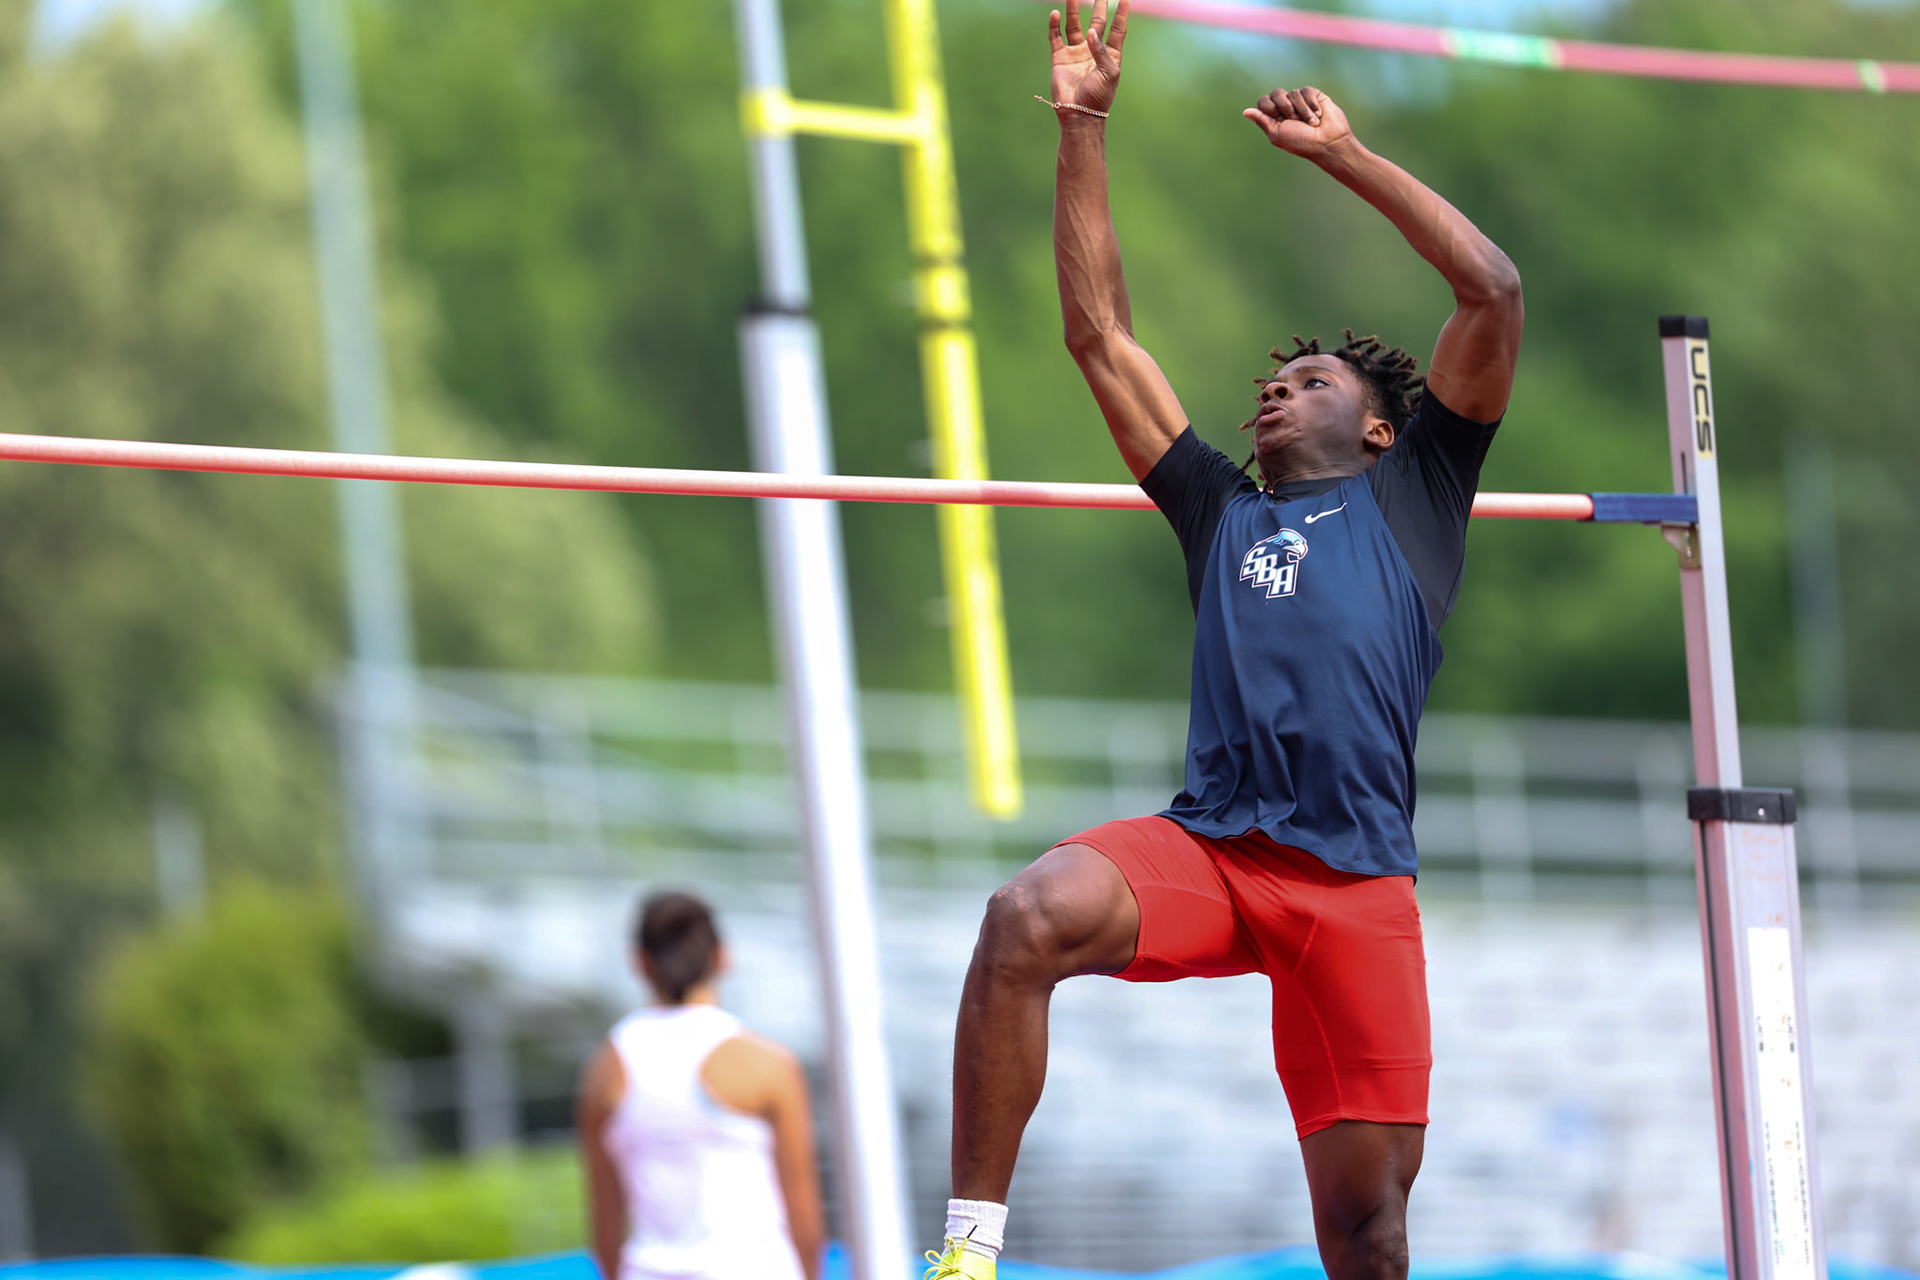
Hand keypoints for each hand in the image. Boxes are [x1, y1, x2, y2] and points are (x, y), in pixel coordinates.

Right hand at [1048, 0, 1128, 116]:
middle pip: (1097, 22)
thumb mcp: (1109, 74)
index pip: (1117, 30)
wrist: (1078, 114)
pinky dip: (1055, 25)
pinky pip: (1056, 37)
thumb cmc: (1098, 97)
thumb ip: (1102, 51)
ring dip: (1074, 11)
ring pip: (1074, 26)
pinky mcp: (1060, 58)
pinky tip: (1055, 14)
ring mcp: (1076, 53)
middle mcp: (1093, 51)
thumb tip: (1091, 32)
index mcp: (1110, 55)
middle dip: (1099, 6)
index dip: (1122, 14)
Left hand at [1243, 86, 1355, 161]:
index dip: (1269, 107)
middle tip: (1295, 120)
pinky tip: (1318, 115)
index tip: (1279, 117)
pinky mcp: (1314, 96)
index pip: (1263, 101)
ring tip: (1311, 123)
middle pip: (1276, 93)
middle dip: (1285, 107)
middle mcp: (1286, 107)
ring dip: (1302, 110)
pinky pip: (1306, 91)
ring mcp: (1300, 101)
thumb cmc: (1301, 142)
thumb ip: (1262, 121)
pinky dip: (1311, 104)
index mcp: (1274, 117)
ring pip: (1293, 93)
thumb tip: (1245, 112)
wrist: (1328, 141)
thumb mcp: (1277, 133)